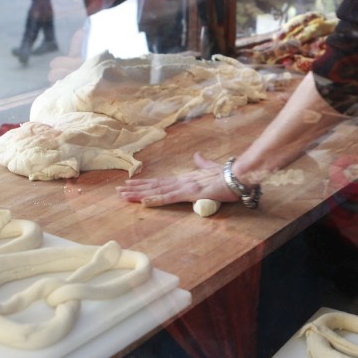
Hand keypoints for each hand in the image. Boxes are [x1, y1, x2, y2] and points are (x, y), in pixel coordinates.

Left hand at [118, 152, 238, 206]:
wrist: (239, 174)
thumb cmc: (228, 175)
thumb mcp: (213, 169)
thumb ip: (203, 163)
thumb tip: (197, 156)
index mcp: (186, 178)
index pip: (161, 182)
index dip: (145, 183)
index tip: (130, 183)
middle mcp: (182, 181)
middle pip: (154, 185)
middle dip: (136, 188)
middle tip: (118, 190)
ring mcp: (185, 186)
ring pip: (157, 191)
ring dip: (140, 194)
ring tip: (124, 195)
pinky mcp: (191, 193)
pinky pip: (169, 198)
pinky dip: (155, 199)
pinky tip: (144, 201)